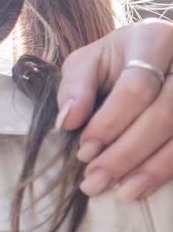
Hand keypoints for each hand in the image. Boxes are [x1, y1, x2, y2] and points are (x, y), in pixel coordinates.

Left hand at [57, 19, 172, 199]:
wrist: (157, 56)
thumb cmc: (118, 59)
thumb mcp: (89, 61)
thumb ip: (75, 86)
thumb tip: (68, 120)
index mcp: (155, 38)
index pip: (137, 87)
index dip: (110, 123)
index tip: (84, 150)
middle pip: (165, 115)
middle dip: (126, 153)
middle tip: (95, 180)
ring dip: (152, 168)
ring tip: (122, 192)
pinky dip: (168, 170)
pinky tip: (145, 186)